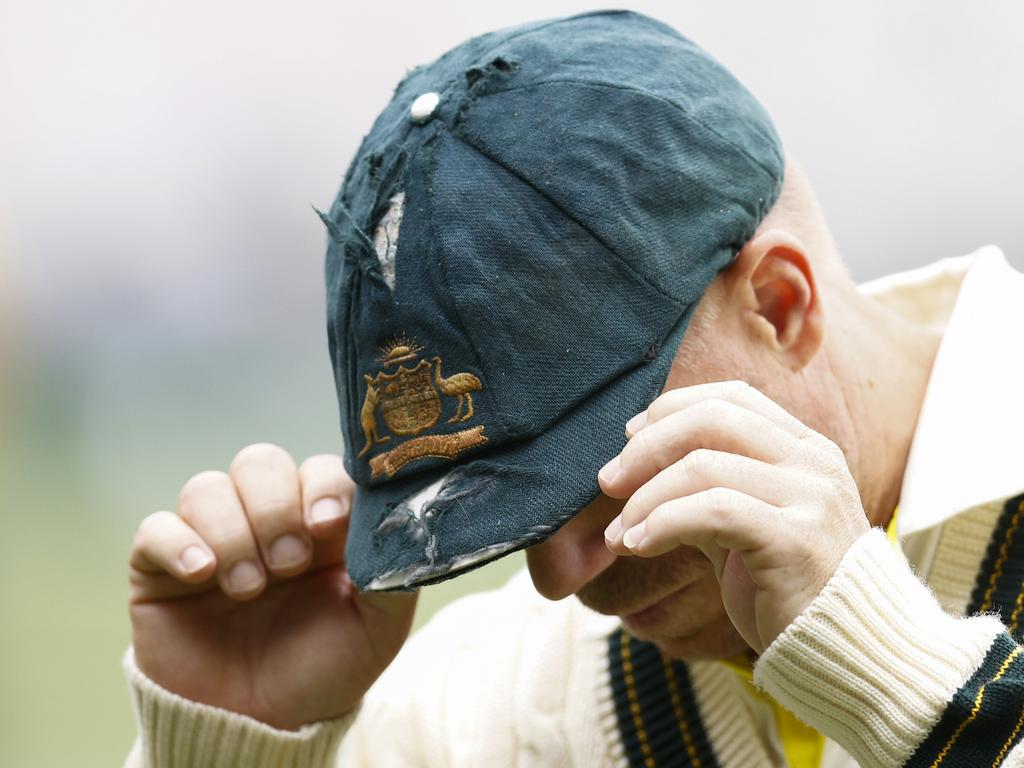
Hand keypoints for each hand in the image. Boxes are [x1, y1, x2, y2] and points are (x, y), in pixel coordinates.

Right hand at [128, 444, 415, 729]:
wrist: (262, 726)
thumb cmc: (325, 668)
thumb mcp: (378, 624)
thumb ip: (393, 569)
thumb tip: (400, 519)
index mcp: (319, 521)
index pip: (318, 468)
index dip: (323, 485)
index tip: (328, 524)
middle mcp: (265, 519)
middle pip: (259, 462)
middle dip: (276, 509)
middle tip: (289, 563)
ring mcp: (212, 538)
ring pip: (207, 488)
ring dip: (233, 533)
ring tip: (249, 589)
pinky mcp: (161, 567)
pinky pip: (155, 528)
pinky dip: (177, 542)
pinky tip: (201, 573)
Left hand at [600, 380, 869, 654]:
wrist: (843, 654)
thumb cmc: (786, 589)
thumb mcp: (743, 526)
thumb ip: (705, 490)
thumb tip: (630, 469)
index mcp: (804, 448)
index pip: (730, 397)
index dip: (670, 409)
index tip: (627, 439)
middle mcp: (813, 462)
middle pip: (712, 418)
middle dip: (647, 446)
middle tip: (608, 482)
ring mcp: (812, 497)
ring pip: (703, 466)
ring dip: (644, 498)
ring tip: (618, 535)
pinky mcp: (797, 540)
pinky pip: (713, 511)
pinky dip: (663, 522)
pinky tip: (638, 544)